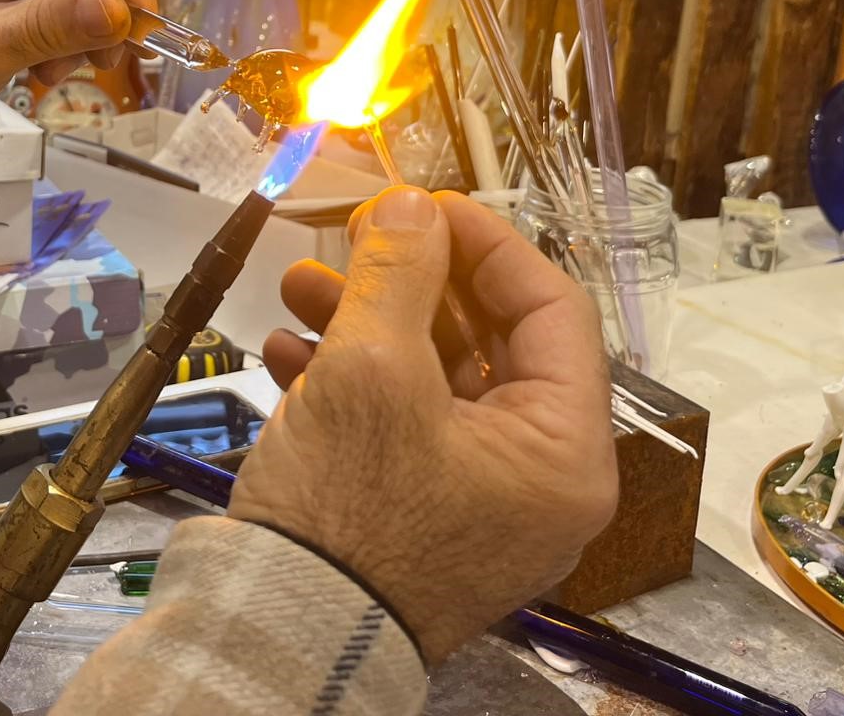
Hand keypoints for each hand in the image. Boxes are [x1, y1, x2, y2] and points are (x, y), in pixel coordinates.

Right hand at [229, 187, 617, 663]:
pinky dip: (352, 383)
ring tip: (299, 287)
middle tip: (356, 238)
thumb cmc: (346, 514)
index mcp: (564, 452)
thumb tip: (411, 206)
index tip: (427, 206)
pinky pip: (405, 428)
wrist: (279, 637)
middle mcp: (537, 482)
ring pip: (435, 380)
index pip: (552, 310)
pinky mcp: (424, 518)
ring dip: (367, 324)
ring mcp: (480, 504)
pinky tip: (290, 354)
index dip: (488, 244)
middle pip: (488, 342)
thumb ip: (398, 273)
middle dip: (410, 282)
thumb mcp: (370, 370)